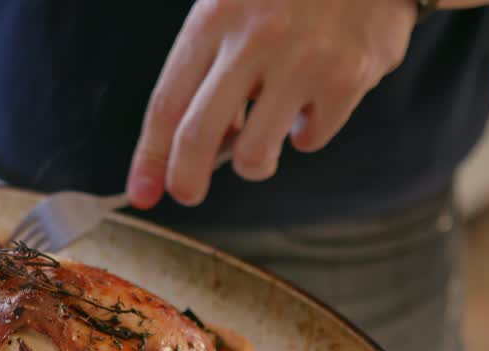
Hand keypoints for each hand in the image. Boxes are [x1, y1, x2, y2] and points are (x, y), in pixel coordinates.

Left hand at [127, 0, 416, 208]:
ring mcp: (302, 61)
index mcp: (214, 18)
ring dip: (255, 160)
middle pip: (197, 137)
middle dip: (184, 180)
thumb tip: (195, 148)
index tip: (141, 192)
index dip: (149, 157)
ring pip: (253, 156)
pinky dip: (307, 130)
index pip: (167, 103)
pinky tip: (313, 96)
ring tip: (265, 132)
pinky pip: (310, 139)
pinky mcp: (346, 79)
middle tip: (186, 194)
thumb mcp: (235, 6)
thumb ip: (209, 67)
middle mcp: (254, 40)